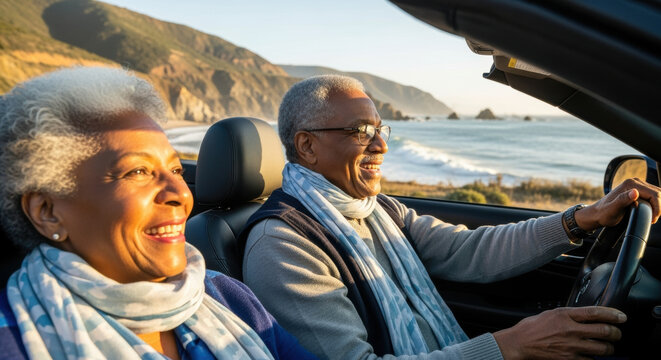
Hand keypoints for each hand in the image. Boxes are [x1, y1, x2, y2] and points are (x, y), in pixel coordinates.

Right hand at [493, 306, 626, 359]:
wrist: (519, 343)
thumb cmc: (532, 328)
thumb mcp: (551, 313)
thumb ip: (569, 314)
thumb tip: (586, 316)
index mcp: (565, 315)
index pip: (595, 313)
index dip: (613, 314)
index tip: (621, 317)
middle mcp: (570, 330)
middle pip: (604, 331)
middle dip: (616, 333)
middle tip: (617, 333)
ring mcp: (571, 347)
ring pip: (602, 349)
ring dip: (609, 348)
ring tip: (608, 346)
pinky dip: (595, 359)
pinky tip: (593, 356)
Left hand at [575, 178, 660, 230]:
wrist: (597, 214)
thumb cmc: (604, 213)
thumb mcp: (612, 209)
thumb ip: (623, 200)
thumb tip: (635, 192)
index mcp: (630, 184)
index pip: (654, 194)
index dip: (657, 208)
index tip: (652, 219)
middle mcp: (634, 181)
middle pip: (658, 193)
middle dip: (658, 207)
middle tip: (652, 219)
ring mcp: (636, 185)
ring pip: (657, 194)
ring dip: (657, 206)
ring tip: (651, 217)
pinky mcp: (638, 190)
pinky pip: (652, 196)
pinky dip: (655, 204)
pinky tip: (650, 212)